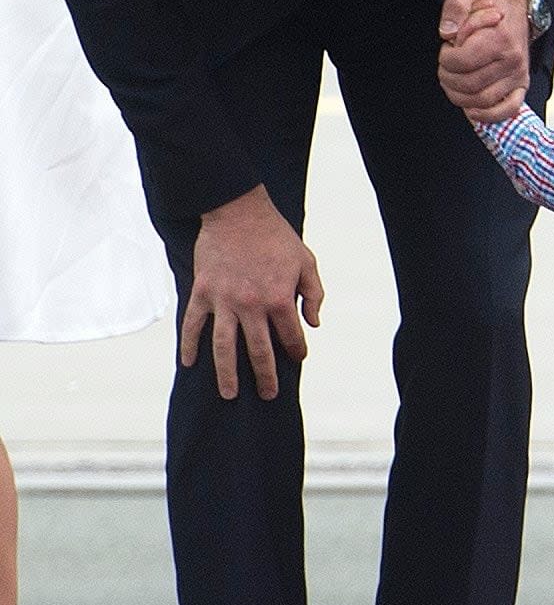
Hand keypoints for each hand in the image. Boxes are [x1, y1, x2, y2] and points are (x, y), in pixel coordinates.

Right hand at [180, 185, 323, 399]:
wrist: (238, 211)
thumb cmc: (275, 236)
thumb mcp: (306, 260)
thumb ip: (314, 293)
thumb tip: (313, 322)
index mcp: (279, 299)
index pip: (291, 336)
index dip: (297, 351)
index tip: (297, 358)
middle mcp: (251, 305)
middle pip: (259, 352)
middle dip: (265, 377)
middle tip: (268, 394)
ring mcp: (224, 301)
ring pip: (224, 347)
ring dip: (227, 374)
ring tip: (230, 394)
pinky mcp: (202, 292)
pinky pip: (193, 324)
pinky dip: (189, 345)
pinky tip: (188, 363)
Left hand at [437, 0, 529, 122]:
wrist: (518, 11)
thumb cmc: (491, 4)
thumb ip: (455, 6)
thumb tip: (447, 32)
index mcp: (500, 37)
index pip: (463, 61)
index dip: (446, 59)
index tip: (447, 50)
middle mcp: (513, 59)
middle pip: (470, 84)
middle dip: (448, 78)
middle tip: (447, 66)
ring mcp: (518, 76)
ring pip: (482, 101)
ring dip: (459, 96)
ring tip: (454, 81)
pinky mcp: (520, 87)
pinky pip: (506, 111)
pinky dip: (486, 115)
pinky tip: (471, 108)